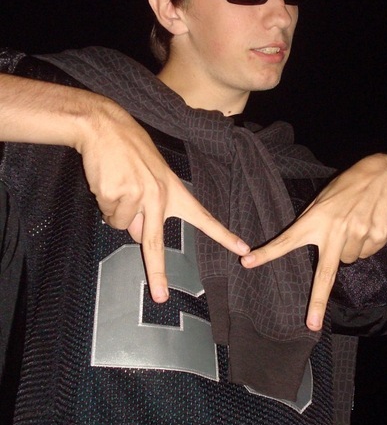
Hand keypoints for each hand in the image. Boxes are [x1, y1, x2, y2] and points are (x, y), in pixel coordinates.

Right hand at [78, 100, 249, 301]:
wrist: (106, 126)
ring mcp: (138, 197)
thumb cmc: (130, 151)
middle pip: (154, 243)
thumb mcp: (151, 176)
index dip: (223, 235)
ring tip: (118, 183)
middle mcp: (159, 197)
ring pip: (121, 225)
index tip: (244, 250)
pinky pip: (107, 213)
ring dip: (116, 210)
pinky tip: (108, 180)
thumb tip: (135, 236)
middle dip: (158, 274)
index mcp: (173, 191)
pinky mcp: (117, 195)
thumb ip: (150, 207)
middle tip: (161, 298)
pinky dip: (104, 201)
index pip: (203, 217)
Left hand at [241, 154, 386, 330]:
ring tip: (352, 224)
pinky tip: (366, 225)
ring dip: (347, 249)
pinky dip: (364, 245)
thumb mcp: (322, 198)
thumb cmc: (347, 187)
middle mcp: (334, 231)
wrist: (385, 177)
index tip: (247, 262)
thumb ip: (311, 220)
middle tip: (312, 325)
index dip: (267, 253)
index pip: (286, 240)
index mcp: (315, 219)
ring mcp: (357, 236)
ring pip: (347, 260)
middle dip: (317, 301)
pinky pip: (365, 253)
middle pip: (324, 274)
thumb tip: (302, 240)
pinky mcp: (375, 238)